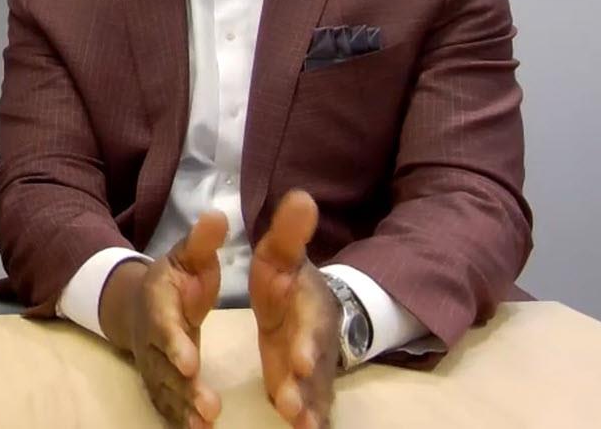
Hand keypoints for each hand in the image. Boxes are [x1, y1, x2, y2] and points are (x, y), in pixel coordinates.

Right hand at [102, 212, 227, 428]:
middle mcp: (151, 338)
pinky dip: (179, 418)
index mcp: (158, 304)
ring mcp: (153, 364)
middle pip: (163, 366)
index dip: (174, 343)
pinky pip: (166, 404)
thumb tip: (217, 214)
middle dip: (183, 387)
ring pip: (165, 390)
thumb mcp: (186, 255)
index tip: (190, 361)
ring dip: (183, 408)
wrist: (139, 304)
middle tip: (207, 405)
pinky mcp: (160, 383)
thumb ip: (201, 242)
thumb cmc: (173, 280)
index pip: (163, 325)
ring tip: (206, 422)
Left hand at [250, 190, 340, 428]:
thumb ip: (289, 232)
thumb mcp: (281, 252)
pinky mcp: (304, 384)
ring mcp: (314, 365)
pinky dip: (307, 416)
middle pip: (316, 365)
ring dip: (307, 406)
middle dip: (306, 384)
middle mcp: (318, 339)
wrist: (300, 301)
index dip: (307, 343)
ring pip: (315, 389)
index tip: (298, 360)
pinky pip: (310, 403)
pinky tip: (301, 428)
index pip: (313, 325)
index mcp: (312, 305)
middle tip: (293, 405)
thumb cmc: (286, 276)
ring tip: (298, 423)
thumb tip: (301, 195)